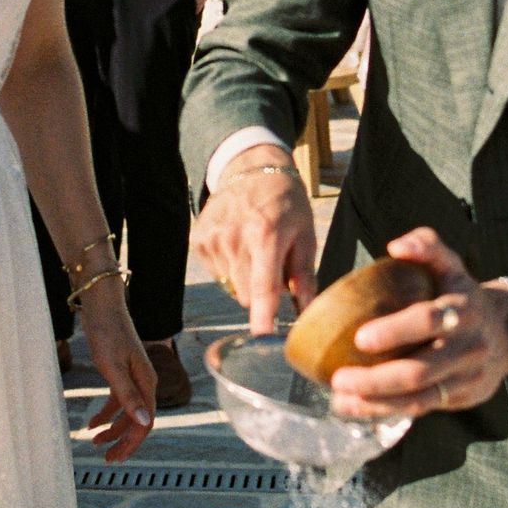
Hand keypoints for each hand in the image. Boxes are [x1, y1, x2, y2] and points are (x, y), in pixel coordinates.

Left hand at [77, 280, 156, 459]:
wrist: (101, 306)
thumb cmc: (107, 333)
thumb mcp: (113, 367)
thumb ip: (128, 396)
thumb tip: (144, 424)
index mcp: (146, 383)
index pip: (145, 422)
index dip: (131, 443)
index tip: (115, 458)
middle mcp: (144, 382)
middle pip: (138, 420)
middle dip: (122, 441)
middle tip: (106, 459)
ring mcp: (133, 377)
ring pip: (127, 412)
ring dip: (112, 429)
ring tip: (94, 442)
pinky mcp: (120, 372)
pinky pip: (117, 400)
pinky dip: (106, 413)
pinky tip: (92, 423)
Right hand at [192, 150, 316, 333]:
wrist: (250, 167)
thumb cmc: (285, 202)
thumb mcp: (305, 233)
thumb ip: (304, 275)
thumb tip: (308, 312)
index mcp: (266, 236)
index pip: (264, 288)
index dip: (264, 317)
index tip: (262, 339)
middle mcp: (234, 239)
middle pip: (248, 295)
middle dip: (263, 292)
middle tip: (274, 264)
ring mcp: (213, 240)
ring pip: (232, 287)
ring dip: (246, 278)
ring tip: (255, 248)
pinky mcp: (199, 241)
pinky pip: (218, 274)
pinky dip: (231, 267)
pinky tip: (238, 242)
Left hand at [329, 227, 507, 423]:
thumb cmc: (464, 296)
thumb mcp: (452, 266)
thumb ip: (427, 247)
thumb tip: (396, 247)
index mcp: (463, 309)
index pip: (429, 320)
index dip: (395, 330)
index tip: (359, 338)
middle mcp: (467, 347)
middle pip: (419, 370)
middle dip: (376, 379)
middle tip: (338, 378)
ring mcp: (465, 377)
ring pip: (418, 398)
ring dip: (375, 402)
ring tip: (339, 398)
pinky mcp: (459, 397)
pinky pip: (420, 409)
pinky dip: (385, 410)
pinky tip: (354, 407)